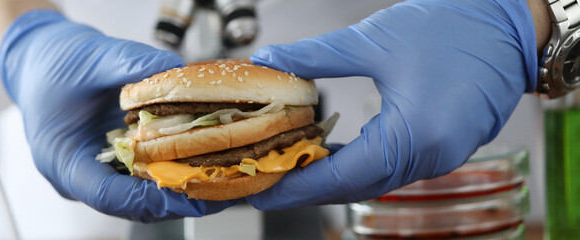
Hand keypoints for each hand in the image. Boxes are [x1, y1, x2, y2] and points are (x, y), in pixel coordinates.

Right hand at [0, 10, 236, 221]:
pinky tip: (203, 161)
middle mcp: (80, 175)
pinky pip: (146, 177)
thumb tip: (174, 69)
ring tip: (221, 178)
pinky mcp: (114, 162)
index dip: (150, 198)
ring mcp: (98, 171)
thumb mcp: (90, 57)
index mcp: (62, 159)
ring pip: (142, 196)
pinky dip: (174, 170)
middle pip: (131, 203)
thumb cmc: (52, 64)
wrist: (40, 58)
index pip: (106, 194)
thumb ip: (130, 64)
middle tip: (220, 188)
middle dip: (177, 198)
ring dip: (180, 188)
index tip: (187, 190)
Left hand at [246, 0, 536, 208]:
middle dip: (308, 186)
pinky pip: (392, 168)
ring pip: (373, 180)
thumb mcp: (374, 39)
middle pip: (355, 186)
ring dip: (332, 177)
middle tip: (267, 182)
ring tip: (291, 169)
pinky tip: (332, 154)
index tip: (263, 189)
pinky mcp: (444, 148)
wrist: (511, 24)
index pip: (342, 176)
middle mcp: (430, 157)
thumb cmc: (454, 27)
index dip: (297, 185)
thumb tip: (272, 60)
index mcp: (414, 136)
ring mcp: (441, 157)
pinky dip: (358, 166)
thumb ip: (316, 55)